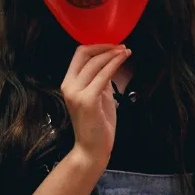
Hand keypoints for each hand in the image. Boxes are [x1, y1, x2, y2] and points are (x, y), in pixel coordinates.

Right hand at [61, 44, 131, 169]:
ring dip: (113, 54)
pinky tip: (123, 59)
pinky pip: (103, 75)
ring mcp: (76, 93)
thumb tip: (110, 63)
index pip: (79, 55)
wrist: (92, 150)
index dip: (96, 46)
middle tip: (121, 46)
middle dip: (105, 47)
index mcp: (68, 83)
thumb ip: (100, 80)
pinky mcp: (88, 100)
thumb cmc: (97, 125)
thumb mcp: (98, 96)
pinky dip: (115, 64)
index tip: (112, 45)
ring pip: (95, 63)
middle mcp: (68, 86)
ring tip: (126, 51)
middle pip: (85, 54)